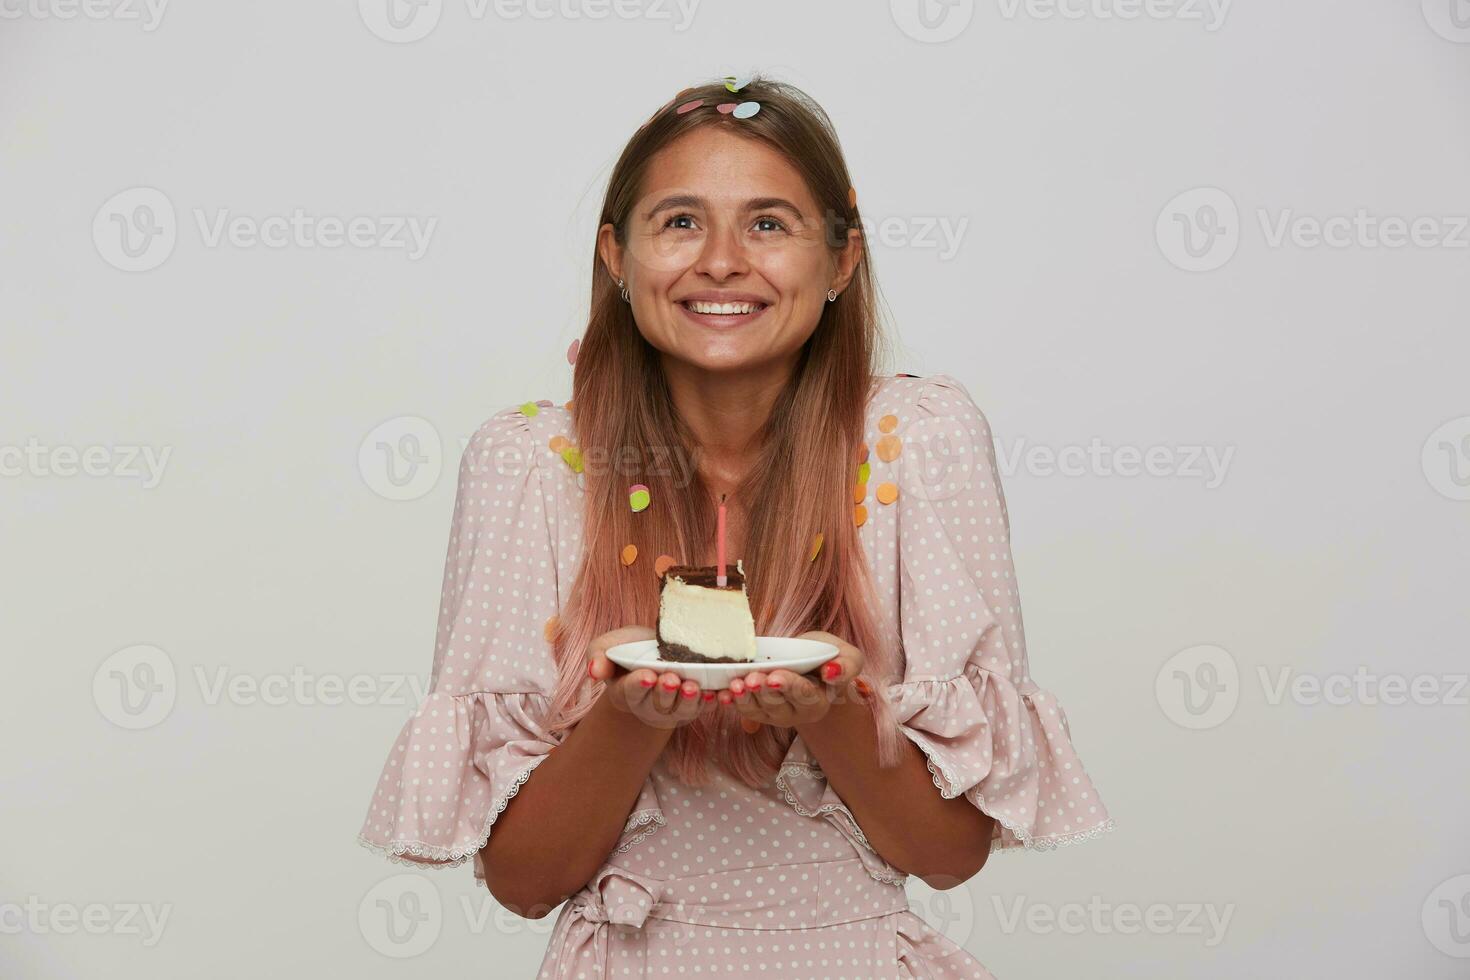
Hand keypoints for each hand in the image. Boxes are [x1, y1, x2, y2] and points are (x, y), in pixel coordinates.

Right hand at [587, 626, 716, 730]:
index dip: (638, 684)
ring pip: (682, 710)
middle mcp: (648, 706)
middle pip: (657, 703)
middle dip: (665, 692)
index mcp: (625, 692)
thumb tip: (594, 670)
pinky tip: (718, 694)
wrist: (655, 653)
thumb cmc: (629, 649)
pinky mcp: (694, 707)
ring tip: (693, 686)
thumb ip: (597, 656)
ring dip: (689, 700)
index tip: (647, 675)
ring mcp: (673, 709)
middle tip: (672, 679)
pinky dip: (712, 703)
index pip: (630, 690)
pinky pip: (704, 709)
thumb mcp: (607, 646)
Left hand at [724, 630, 867, 732]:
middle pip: (776, 704)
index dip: (788, 686)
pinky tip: (720, 693)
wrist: (808, 661)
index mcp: (819, 701)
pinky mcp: (757, 711)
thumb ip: (847, 666)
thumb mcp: (848, 656)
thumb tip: (832, 673)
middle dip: (762, 691)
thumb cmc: (828, 656)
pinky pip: (742, 708)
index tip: (774, 677)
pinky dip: (731, 701)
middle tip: (750, 679)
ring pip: (757, 709)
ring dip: (743, 698)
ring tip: (733, 685)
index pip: (803, 694)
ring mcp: (774, 714)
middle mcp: (796, 713)